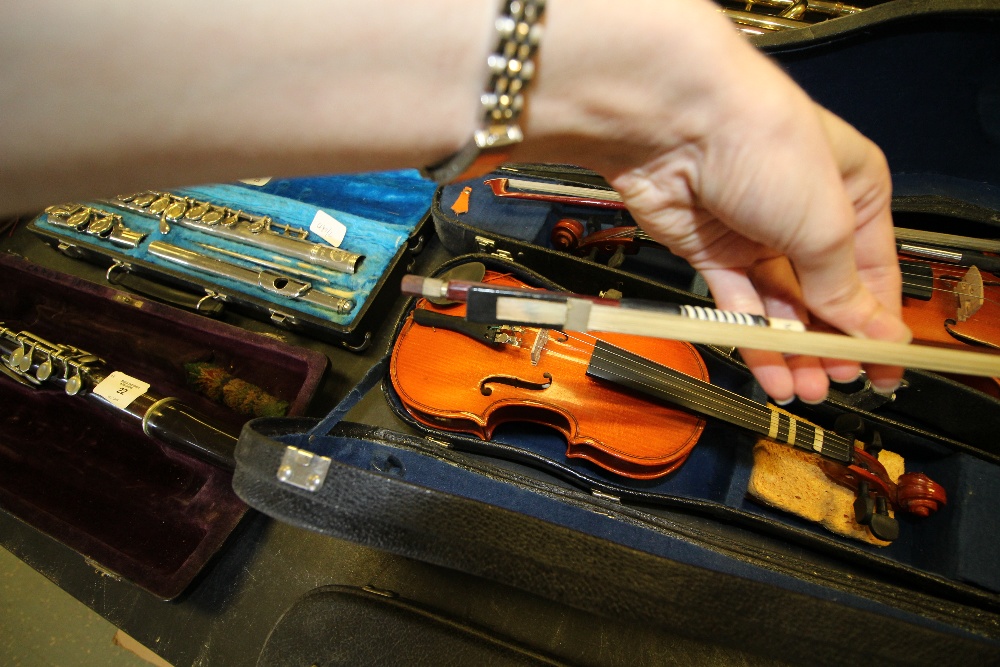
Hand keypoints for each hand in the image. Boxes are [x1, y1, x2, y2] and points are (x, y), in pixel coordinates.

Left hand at [520, 0, 909, 402]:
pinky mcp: (707, 248)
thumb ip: (843, 286)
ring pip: (779, 305)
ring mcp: (753, 231)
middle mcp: (804, 210)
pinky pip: (736, 303)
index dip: (878, 324)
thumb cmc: (764, 146)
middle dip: (831, 342)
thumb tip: (871, 330)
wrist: (676, 124)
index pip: (874, 271)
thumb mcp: (827, 223)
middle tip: (836, 383)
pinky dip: (751, 338)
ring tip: (804, 390)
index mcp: (854, 190)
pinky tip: (770, 371)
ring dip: (792, 351)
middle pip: (823, 292)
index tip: (882, 369)